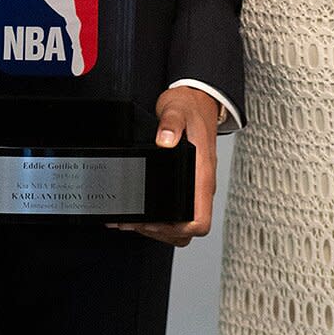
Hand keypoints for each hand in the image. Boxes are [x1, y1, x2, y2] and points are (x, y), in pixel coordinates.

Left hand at [113, 87, 219, 247]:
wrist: (198, 101)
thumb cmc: (191, 109)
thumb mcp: (177, 110)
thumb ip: (171, 123)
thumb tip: (165, 140)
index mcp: (202, 175)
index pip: (200, 220)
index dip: (179, 229)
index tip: (157, 221)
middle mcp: (199, 186)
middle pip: (186, 231)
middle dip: (159, 232)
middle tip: (135, 222)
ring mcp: (192, 188)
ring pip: (180, 227)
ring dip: (156, 230)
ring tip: (132, 222)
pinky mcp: (183, 185)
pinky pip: (174, 213)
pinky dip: (156, 219)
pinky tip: (139, 212)